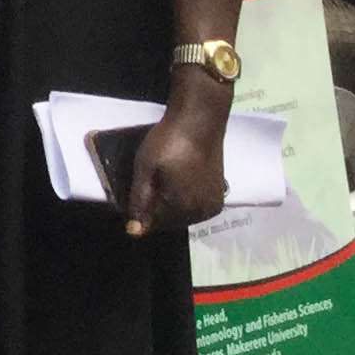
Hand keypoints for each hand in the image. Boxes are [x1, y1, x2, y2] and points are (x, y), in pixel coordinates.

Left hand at [124, 82, 229, 235]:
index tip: (134, 190)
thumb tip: (134, 233)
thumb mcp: (146, 171)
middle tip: (147, 182)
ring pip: (184, 211)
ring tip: (159, 179)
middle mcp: (205, 211)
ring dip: (170, 201)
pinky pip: (196, 202)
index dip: (140, 209)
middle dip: (156, 206)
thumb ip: (140, 203)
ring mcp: (215, 201)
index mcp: (187, 209)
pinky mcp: (220, 189)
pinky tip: (174, 179)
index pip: (155, 223)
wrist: (199, 121)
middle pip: (171, 219)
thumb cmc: (169, 144)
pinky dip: (183, 195)